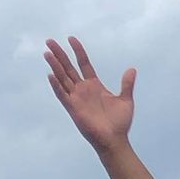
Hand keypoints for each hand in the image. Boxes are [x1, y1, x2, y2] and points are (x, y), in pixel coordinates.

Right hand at [44, 36, 135, 153]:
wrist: (115, 140)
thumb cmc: (120, 123)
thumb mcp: (126, 100)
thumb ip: (126, 84)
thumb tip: (132, 69)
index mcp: (94, 85)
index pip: (83, 63)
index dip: (78, 51)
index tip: (71, 38)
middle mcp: (83, 90)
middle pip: (68, 68)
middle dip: (59, 54)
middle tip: (49, 41)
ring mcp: (76, 98)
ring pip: (62, 78)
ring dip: (55, 66)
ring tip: (47, 53)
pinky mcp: (73, 109)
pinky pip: (62, 95)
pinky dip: (56, 85)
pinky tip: (50, 75)